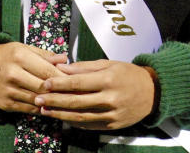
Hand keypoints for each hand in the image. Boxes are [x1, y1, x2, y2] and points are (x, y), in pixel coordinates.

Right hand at [0, 42, 67, 112]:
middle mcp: (13, 74)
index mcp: (20, 57)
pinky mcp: (5, 104)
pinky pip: (28, 109)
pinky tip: (49, 106)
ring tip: (65, 102)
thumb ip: (45, 55)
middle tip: (73, 94)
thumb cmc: (7, 55)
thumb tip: (65, 60)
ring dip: (51, 102)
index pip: (47, 71)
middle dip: (59, 91)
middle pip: (43, 87)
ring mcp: (8, 91)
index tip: (75, 82)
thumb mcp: (25, 49)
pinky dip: (40, 109)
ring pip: (37, 100)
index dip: (63, 78)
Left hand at [33, 60, 156, 129]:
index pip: (78, 82)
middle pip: (76, 101)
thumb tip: (62, 67)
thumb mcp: (109, 64)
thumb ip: (85, 67)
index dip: (59, 84)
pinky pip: (88, 125)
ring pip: (80, 116)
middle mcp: (110, 98)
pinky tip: (62, 117)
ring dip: (59, 114)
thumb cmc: (128, 74)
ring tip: (44, 110)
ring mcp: (112, 114)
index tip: (44, 83)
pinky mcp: (112, 125)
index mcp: (109, 79)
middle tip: (37, 99)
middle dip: (54, 101)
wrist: (152, 92)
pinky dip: (73, 122)